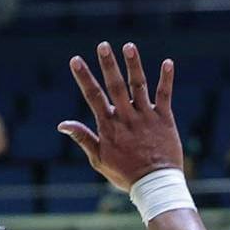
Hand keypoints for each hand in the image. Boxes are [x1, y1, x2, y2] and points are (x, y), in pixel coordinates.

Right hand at [60, 41, 183, 190]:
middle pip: (115, 86)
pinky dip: (166, 79)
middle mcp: (127, 117)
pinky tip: (167, 62)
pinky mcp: (165, 119)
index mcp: (109, 126)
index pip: (93, 96)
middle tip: (103, 45)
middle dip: (108, 64)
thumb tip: (62, 124)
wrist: (156, 184)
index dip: (84, 77)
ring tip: (129, 46)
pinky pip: (165, 96)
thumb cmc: (125, 173)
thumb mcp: (98, 159)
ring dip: (134, 65)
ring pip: (139, 86)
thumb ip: (83, 138)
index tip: (76, 60)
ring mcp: (146, 117)